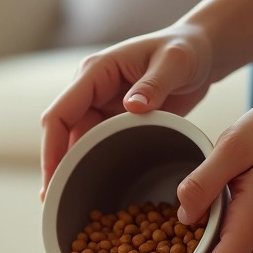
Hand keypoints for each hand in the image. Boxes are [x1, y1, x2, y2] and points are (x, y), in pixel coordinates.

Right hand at [39, 23, 215, 197]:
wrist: (201, 54)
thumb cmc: (187, 50)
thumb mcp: (176, 63)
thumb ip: (155, 83)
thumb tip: (132, 107)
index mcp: (95, 72)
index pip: (59, 113)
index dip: (51, 148)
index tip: (53, 179)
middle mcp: (91, 91)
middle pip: (61, 134)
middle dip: (56, 167)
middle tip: (54, 202)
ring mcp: (101, 107)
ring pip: (76, 143)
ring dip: (72, 170)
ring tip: (68, 203)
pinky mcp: (115, 121)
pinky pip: (96, 146)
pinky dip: (92, 167)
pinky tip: (92, 191)